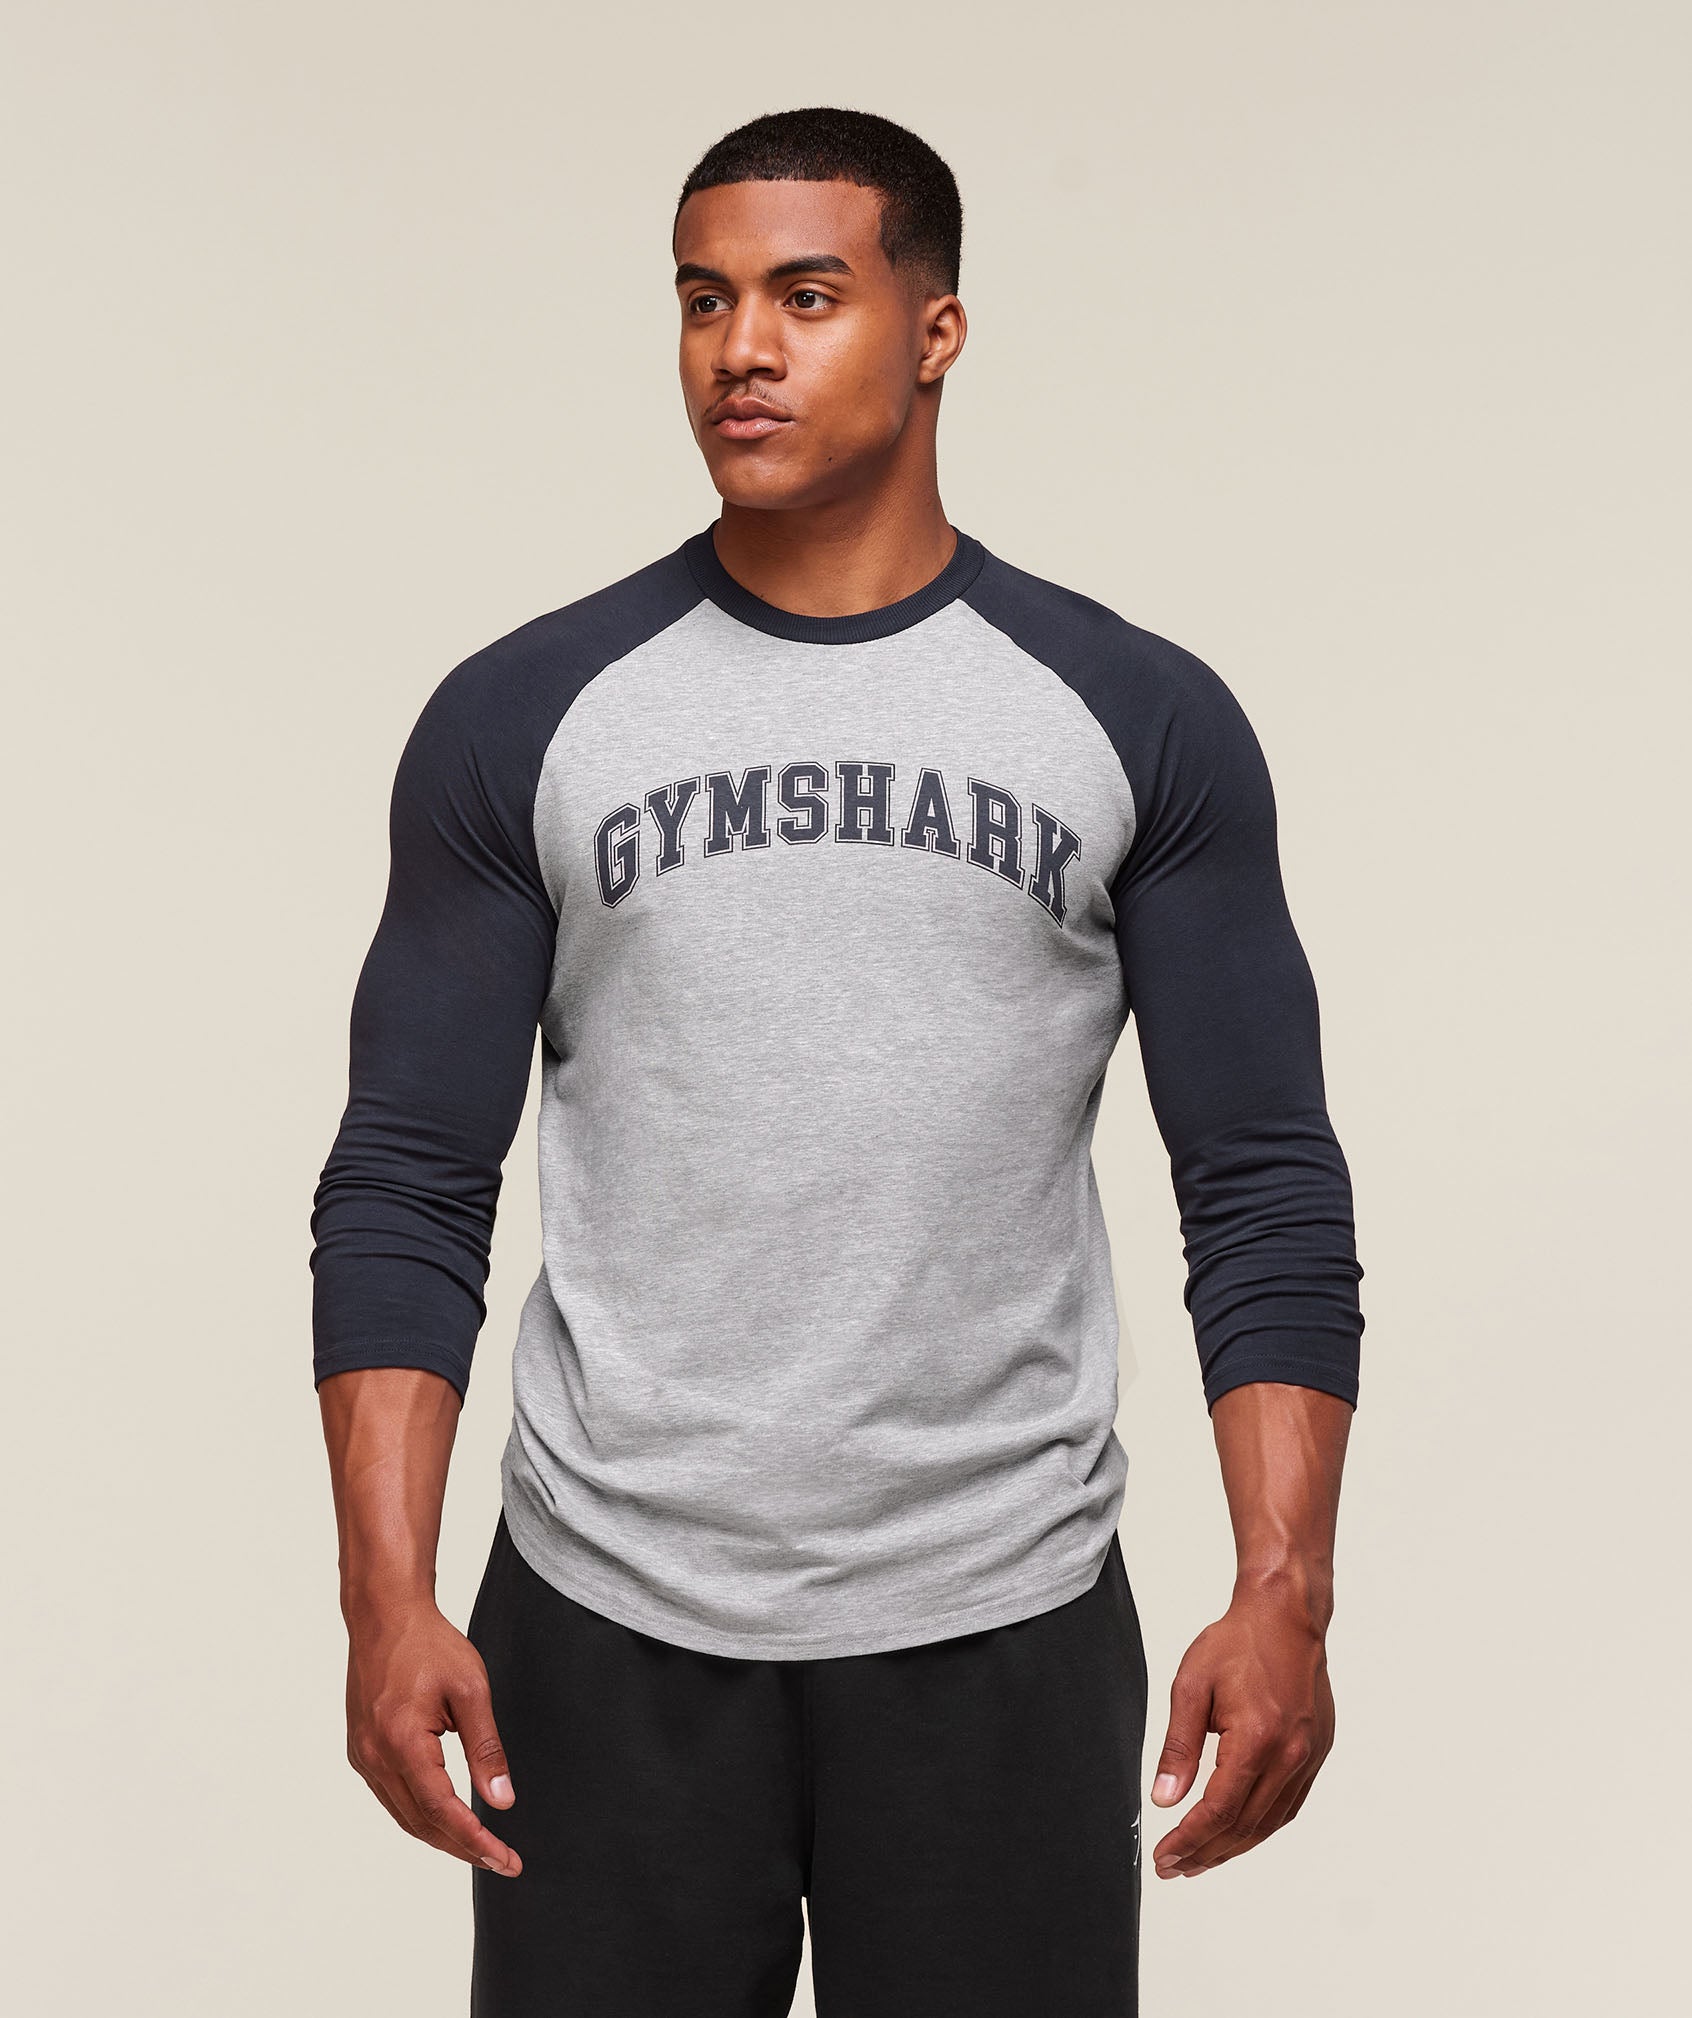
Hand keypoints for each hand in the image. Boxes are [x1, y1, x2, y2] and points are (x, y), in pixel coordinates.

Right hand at [343, 1598, 521, 1876]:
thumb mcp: (471, 1689)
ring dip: (441, 1836)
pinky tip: (445, 1816)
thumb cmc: (429, 1644)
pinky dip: (420, 1814)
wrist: (384, 1615)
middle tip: (502, 1860)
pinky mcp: (361, 1749)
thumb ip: (486, 1748)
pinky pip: (391, 1797)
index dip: (475, 1841)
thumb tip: (503, 1802)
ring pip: (403, 1815)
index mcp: (401, 1742)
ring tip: (480, 1847)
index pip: (441, 1811)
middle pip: (421, 1822)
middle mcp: (374, 1756)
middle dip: (463, 1847)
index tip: (507, 1860)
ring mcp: (363, 1755)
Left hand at [1147, 1577, 1334, 1878]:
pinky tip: (1238, 1833)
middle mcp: (1289, 1756)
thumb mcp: (1192, 1686)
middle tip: (1174, 1867)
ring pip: (1269, 1823)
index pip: (1219, 1810)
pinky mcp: (1316, 1754)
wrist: (1286, 1618)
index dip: (1189, 1840)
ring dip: (1233, 1847)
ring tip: (1200, 1860)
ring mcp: (1308, 1758)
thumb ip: (1178, 1747)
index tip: (1164, 1857)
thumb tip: (1164, 1797)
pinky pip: (1288, 1806)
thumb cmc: (1238, 1643)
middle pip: (1245, 1826)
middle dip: (1206, 1853)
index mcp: (1258, 1739)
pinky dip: (1260, 1827)